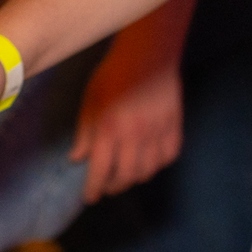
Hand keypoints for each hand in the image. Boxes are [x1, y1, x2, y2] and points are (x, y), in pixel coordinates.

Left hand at [71, 55, 182, 202]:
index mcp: (110, 128)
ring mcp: (158, 131)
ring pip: (149, 170)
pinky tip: (149, 161)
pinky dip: (158, 164)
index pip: (100, 171)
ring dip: (135, 178)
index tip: (89, 198)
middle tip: (106, 187)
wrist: (148, 53)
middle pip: (126, 177)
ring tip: (125, 175)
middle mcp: (135, 135)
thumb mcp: (91, 100)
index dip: (93, 189)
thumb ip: (85, 132)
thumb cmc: (113, 74)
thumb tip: (77, 159)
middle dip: (113, 187)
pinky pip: (169, 156)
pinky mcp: (174, 125)